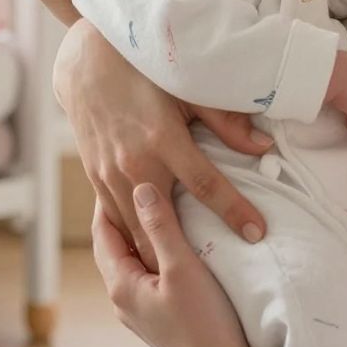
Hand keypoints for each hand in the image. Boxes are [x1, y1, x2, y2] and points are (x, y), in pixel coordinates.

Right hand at [54, 23, 269, 259]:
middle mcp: (134, 164)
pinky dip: (128, 241)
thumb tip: (263, 147)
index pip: (205, 185)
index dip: (233, 211)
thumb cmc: (141, 70)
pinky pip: (113, 219)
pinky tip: (142, 259)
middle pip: (163, 224)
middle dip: (184, 256)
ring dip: (153, 256)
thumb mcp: (186, 88)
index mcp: (162, 140)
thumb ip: (225, 121)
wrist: (83, 63)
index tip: (257, 233)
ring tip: (178, 281)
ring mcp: (109, 174)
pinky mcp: (95, 177)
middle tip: (212, 283)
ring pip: (134, 230)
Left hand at [92, 188, 256, 346]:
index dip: (109, 197)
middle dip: (120, 213)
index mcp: (120, 283)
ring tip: (153, 205)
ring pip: (129, 261)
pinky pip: (144, 276)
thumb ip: (161, 226)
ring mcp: (138, 312)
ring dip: (137, 234)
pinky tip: (171, 245)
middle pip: (113, 245)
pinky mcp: (157, 319)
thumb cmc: (204, 323)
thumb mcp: (182, 267)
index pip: (103, 229)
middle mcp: (122, 299)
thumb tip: (140, 187)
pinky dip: (150, 254)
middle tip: (135, 181)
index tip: (118, 168)